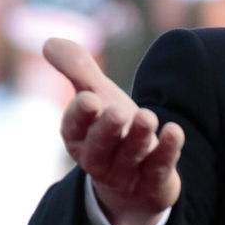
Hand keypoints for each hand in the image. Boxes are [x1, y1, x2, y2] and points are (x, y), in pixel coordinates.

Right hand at [44, 38, 184, 224]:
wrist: (134, 181)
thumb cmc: (112, 130)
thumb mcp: (97, 97)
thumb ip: (78, 70)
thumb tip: (50, 42)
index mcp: (78, 137)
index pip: (74, 127)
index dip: (80, 114)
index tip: (89, 98)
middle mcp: (98, 157)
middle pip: (100, 146)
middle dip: (107, 129)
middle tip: (118, 111)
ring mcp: (126, 172)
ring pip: (130, 155)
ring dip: (139, 136)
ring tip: (148, 116)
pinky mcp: (153, 182)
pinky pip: (159, 168)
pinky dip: (168, 150)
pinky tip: (175, 130)